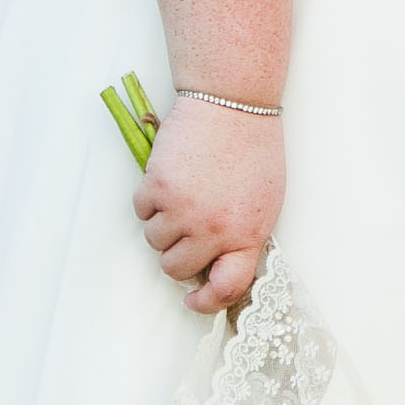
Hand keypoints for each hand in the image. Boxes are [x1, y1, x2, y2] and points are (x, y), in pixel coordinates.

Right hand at [133, 94, 283, 312]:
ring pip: (154, 242)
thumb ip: (242, 234)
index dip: (207, 301)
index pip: (228, 287)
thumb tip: (217, 264)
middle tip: (186, 225)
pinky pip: (140, 211)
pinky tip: (171, 175)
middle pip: (176, 269)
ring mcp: (184, 211)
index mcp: (249, 233)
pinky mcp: (158, 188)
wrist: (233, 102)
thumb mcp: (264, 200)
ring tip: (183, 190)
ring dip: (163, 222)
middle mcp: (215, 230)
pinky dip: (149, 197)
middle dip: (177, 252)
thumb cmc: (252, 147)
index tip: (194, 300)